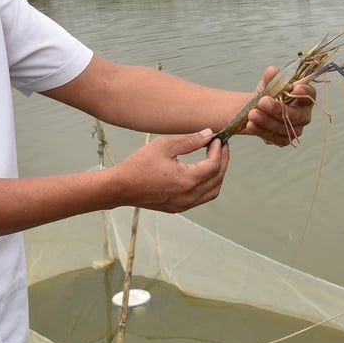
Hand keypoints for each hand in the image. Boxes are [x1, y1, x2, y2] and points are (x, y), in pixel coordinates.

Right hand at [112, 129, 228, 211]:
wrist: (120, 187)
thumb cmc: (139, 165)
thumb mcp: (165, 145)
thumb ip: (190, 140)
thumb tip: (208, 135)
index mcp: (187, 180)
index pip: (214, 165)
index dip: (218, 151)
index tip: (217, 139)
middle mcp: (189, 196)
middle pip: (218, 178)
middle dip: (223, 160)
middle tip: (221, 147)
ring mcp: (184, 204)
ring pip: (213, 191)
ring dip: (218, 174)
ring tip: (215, 158)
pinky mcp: (179, 207)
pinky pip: (202, 198)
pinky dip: (208, 184)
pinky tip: (203, 172)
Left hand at [244, 66, 316, 145]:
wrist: (256, 108)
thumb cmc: (268, 94)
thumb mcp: (268, 82)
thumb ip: (271, 77)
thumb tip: (272, 71)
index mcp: (305, 98)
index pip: (310, 95)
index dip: (305, 92)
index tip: (295, 87)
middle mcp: (303, 115)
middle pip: (296, 115)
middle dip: (279, 109)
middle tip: (263, 102)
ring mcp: (294, 129)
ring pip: (283, 128)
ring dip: (266, 121)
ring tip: (252, 113)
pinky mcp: (283, 140)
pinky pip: (274, 137)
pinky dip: (261, 131)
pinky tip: (251, 124)